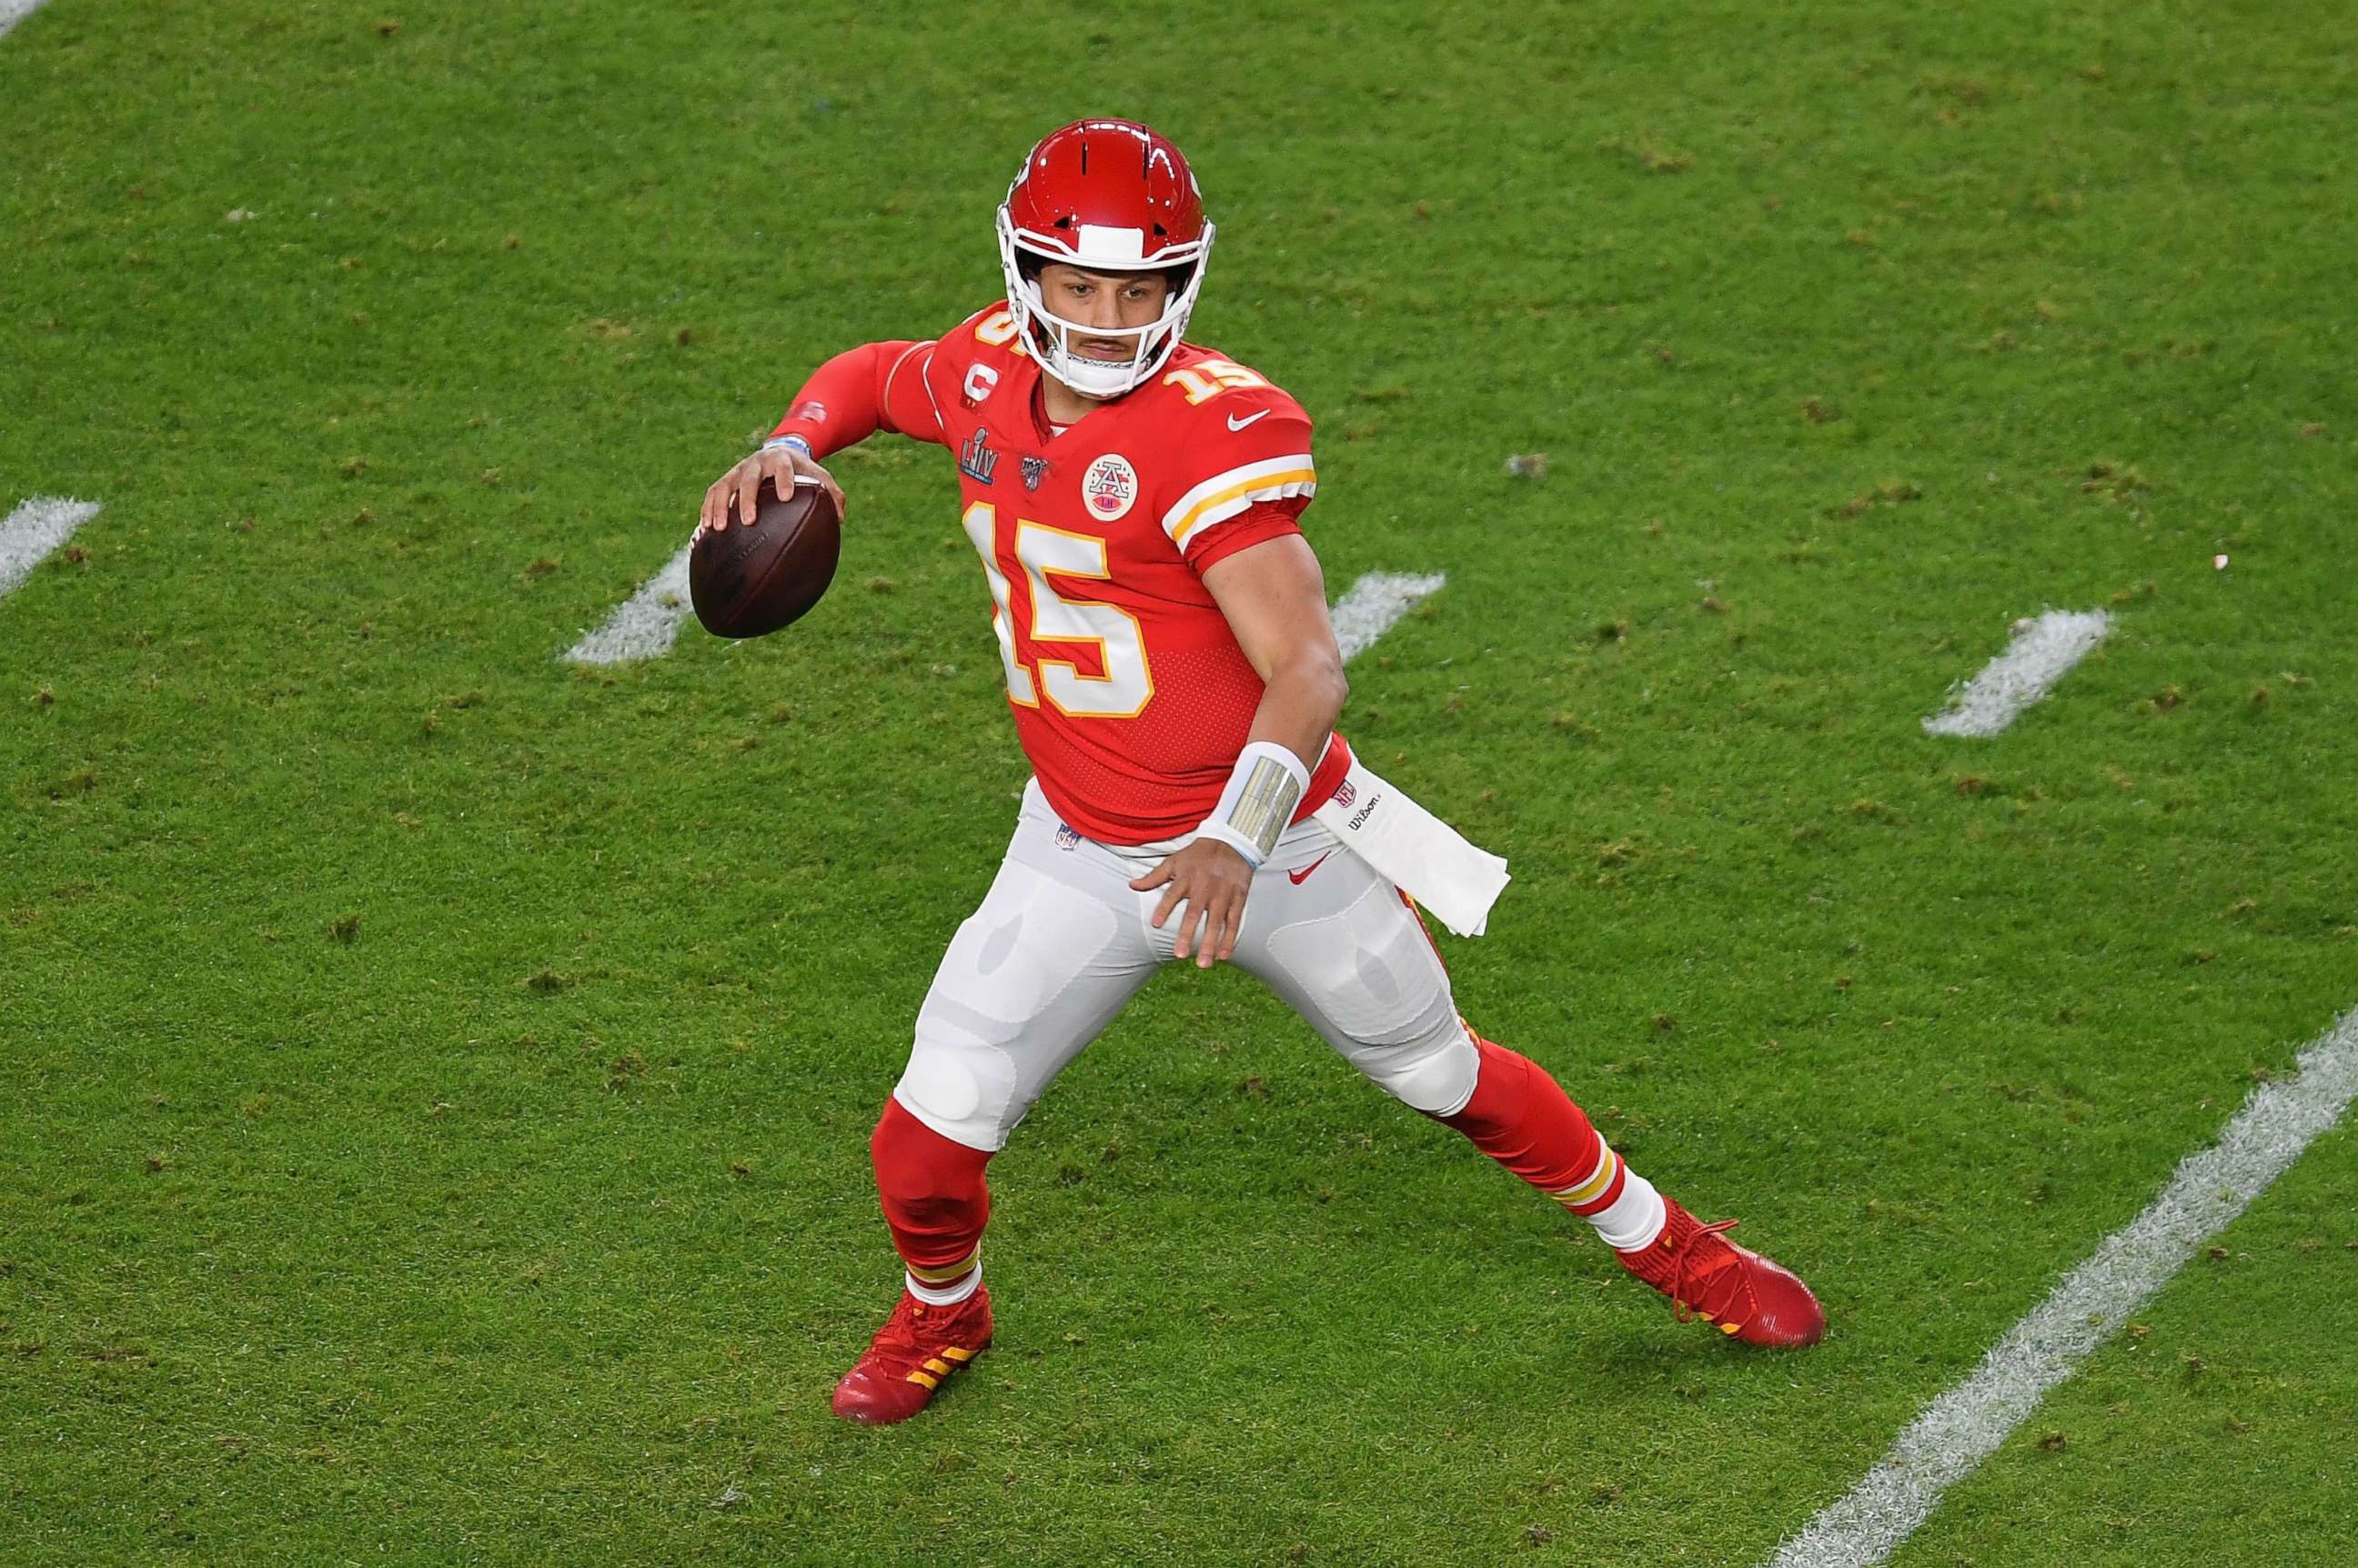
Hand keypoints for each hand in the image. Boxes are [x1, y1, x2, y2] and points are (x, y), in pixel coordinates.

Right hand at [699, 443, 844, 532]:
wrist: (778, 452)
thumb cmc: (802, 470)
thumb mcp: (819, 475)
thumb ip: (832, 493)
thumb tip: (840, 518)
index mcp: (781, 459)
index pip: (783, 467)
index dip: (784, 480)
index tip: (787, 497)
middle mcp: (756, 463)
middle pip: (749, 479)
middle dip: (747, 499)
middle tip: (749, 521)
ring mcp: (738, 471)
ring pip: (725, 486)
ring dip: (719, 507)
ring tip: (718, 529)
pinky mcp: (726, 480)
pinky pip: (713, 494)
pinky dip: (707, 510)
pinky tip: (704, 530)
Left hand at [1131, 838, 1253, 968]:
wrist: (1231, 843)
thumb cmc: (1198, 855)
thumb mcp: (1174, 861)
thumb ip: (1154, 876)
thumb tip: (1132, 885)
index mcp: (1186, 878)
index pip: (1172, 895)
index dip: (1164, 909)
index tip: (1156, 924)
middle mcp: (1204, 887)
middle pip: (1194, 913)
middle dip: (1187, 934)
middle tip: (1179, 955)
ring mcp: (1223, 893)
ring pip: (1216, 922)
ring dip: (1210, 944)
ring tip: (1203, 964)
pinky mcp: (1239, 897)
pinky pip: (1234, 921)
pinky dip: (1230, 939)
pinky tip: (1224, 955)